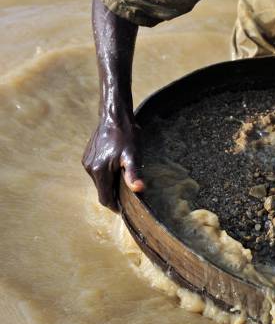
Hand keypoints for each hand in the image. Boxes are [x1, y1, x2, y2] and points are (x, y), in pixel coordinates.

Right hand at [86, 0, 140, 211]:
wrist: (115, 115)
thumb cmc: (127, 135)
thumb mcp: (133, 156)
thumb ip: (133, 174)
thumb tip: (139, 190)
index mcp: (99, 171)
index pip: (105, 199)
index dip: (116, 206)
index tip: (128, 208)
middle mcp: (89, 168)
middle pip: (102, 191)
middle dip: (115, 194)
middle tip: (131, 192)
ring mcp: (87, 162)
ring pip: (100, 182)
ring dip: (112, 184)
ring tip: (126, 178)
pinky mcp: (88, 156)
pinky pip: (98, 173)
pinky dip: (108, 175)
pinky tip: (119, 168)